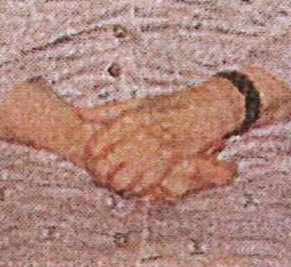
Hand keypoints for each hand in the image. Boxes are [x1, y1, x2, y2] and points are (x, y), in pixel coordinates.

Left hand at [77, 78, 246, 198]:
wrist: (210, 107)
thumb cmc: (175, 104)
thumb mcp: (141, 102)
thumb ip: (109, 110)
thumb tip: (80, 112)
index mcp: (132, 116)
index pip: (98, 142)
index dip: (91, 155)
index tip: (92, 159)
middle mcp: (142, 132)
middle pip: (108, 163)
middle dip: (101, 174)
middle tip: (102, 176)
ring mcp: (158, 146)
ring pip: (125, 177)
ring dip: (119, 184)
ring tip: (119, 182)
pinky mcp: (173, 159)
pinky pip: (148, 182)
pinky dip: (140, 188)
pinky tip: (138, 185)